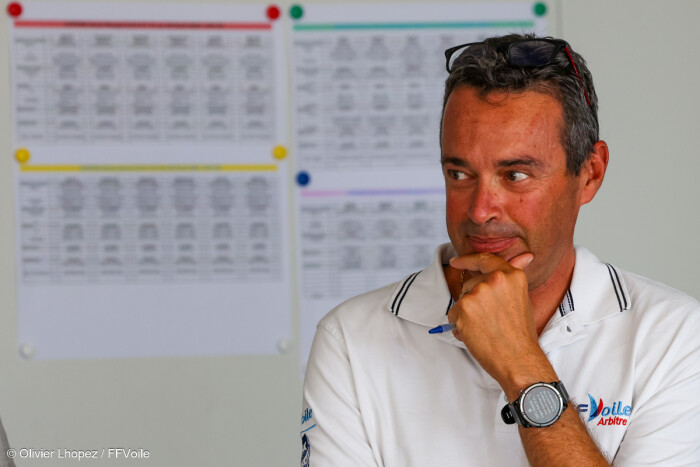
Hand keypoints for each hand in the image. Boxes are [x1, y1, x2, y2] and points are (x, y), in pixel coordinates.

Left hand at [448, 252, 554, 397]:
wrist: (518, 359)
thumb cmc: (521, 334)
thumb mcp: (522, 298)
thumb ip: (514, 277)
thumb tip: (526, 255)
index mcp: (511, 275)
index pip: (484, 259)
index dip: (467, 260)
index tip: (455, 262)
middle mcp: (495, 279)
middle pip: (470, 284)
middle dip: (473, 301)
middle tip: (490, 321)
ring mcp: (478, 292)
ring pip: (461, 300)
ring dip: (466, 314)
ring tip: (485, 329)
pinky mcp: (464, 307)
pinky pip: (453, 314)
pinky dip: (459, 325)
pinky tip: (476, 335)